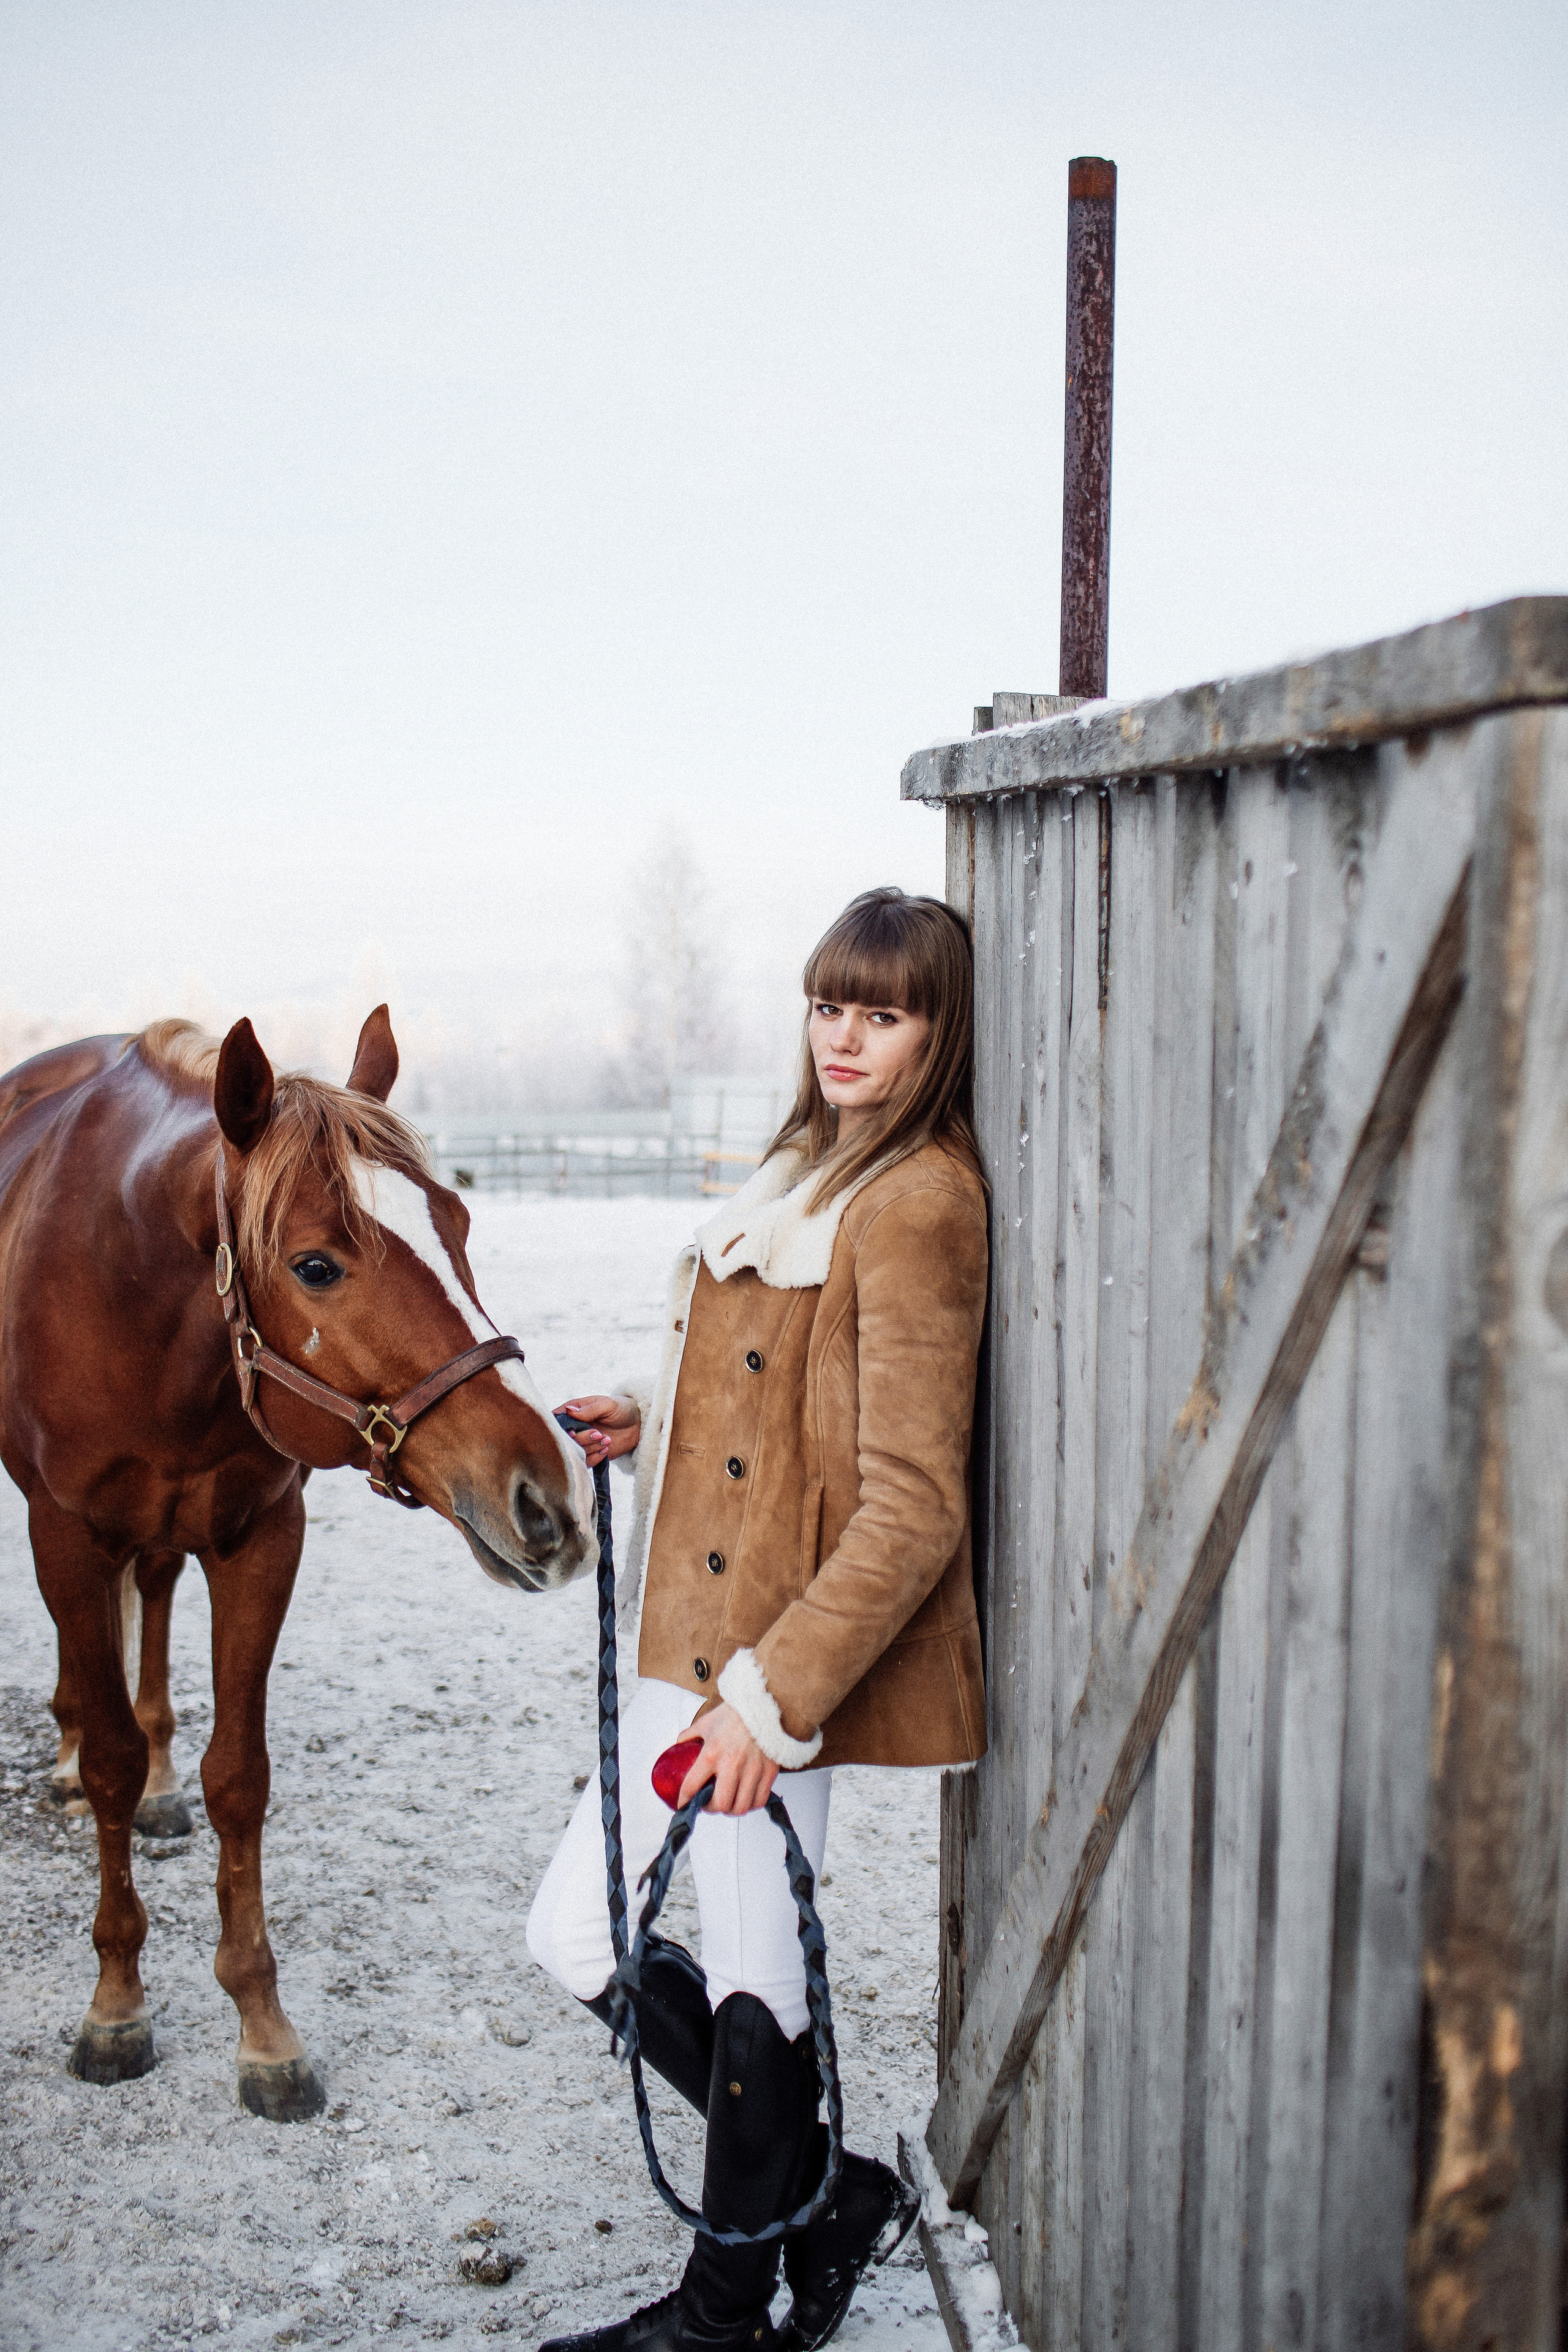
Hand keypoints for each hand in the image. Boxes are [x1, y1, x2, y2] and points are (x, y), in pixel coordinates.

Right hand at [557, 1393, 640, 1468]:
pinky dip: (595, 1458)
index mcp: (573, 1412)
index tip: (573, 1431)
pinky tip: (606, 1449)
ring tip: (607, 1439)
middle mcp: (574, 1428)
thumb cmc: (621, 1408)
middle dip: (581, 1438)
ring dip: (591, 1447)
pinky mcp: (590, 1454)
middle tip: (598, 1433)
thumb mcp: (607, 1404)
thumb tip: (569, 1411)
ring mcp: (582, 1442)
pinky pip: (585, 1462)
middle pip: (565, 1439)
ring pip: (575, 1452)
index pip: (556, 1420)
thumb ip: (588, 1410)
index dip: (561, 1428)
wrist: (637, 1425)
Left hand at [677, 1700, 777, 1815]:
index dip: (684, 1800)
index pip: (692, 1786)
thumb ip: (690, 1735)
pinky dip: (751, 1805)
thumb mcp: (706, 1723)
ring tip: (728, 1803)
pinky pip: (760, 1801)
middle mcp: (731, 1765)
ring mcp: (752, 1770)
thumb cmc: (735, 1713)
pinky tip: (746, 1798)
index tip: (683, 1804)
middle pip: (720, 1804)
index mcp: (711, 1753)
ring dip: (731, 1810)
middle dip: (711, 1809)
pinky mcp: (769, 1772)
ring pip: (741, 1807)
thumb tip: (678, 1745)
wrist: (764, 1704)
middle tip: (709, 1804)